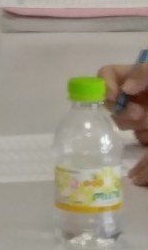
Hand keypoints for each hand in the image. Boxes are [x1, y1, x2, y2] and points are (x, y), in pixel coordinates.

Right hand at [100, 63, 147, 185]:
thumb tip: (126, 89)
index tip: (116, 97)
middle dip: (124, 112)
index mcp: (143, 78)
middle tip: (143, 116)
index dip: (105, 85)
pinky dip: (144, 167)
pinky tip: (140, 174)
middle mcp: (142, 98)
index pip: (109, 75)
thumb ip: (145, 74)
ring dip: (138, 129)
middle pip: (114, 103)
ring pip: (129, 127)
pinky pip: (144, 156)